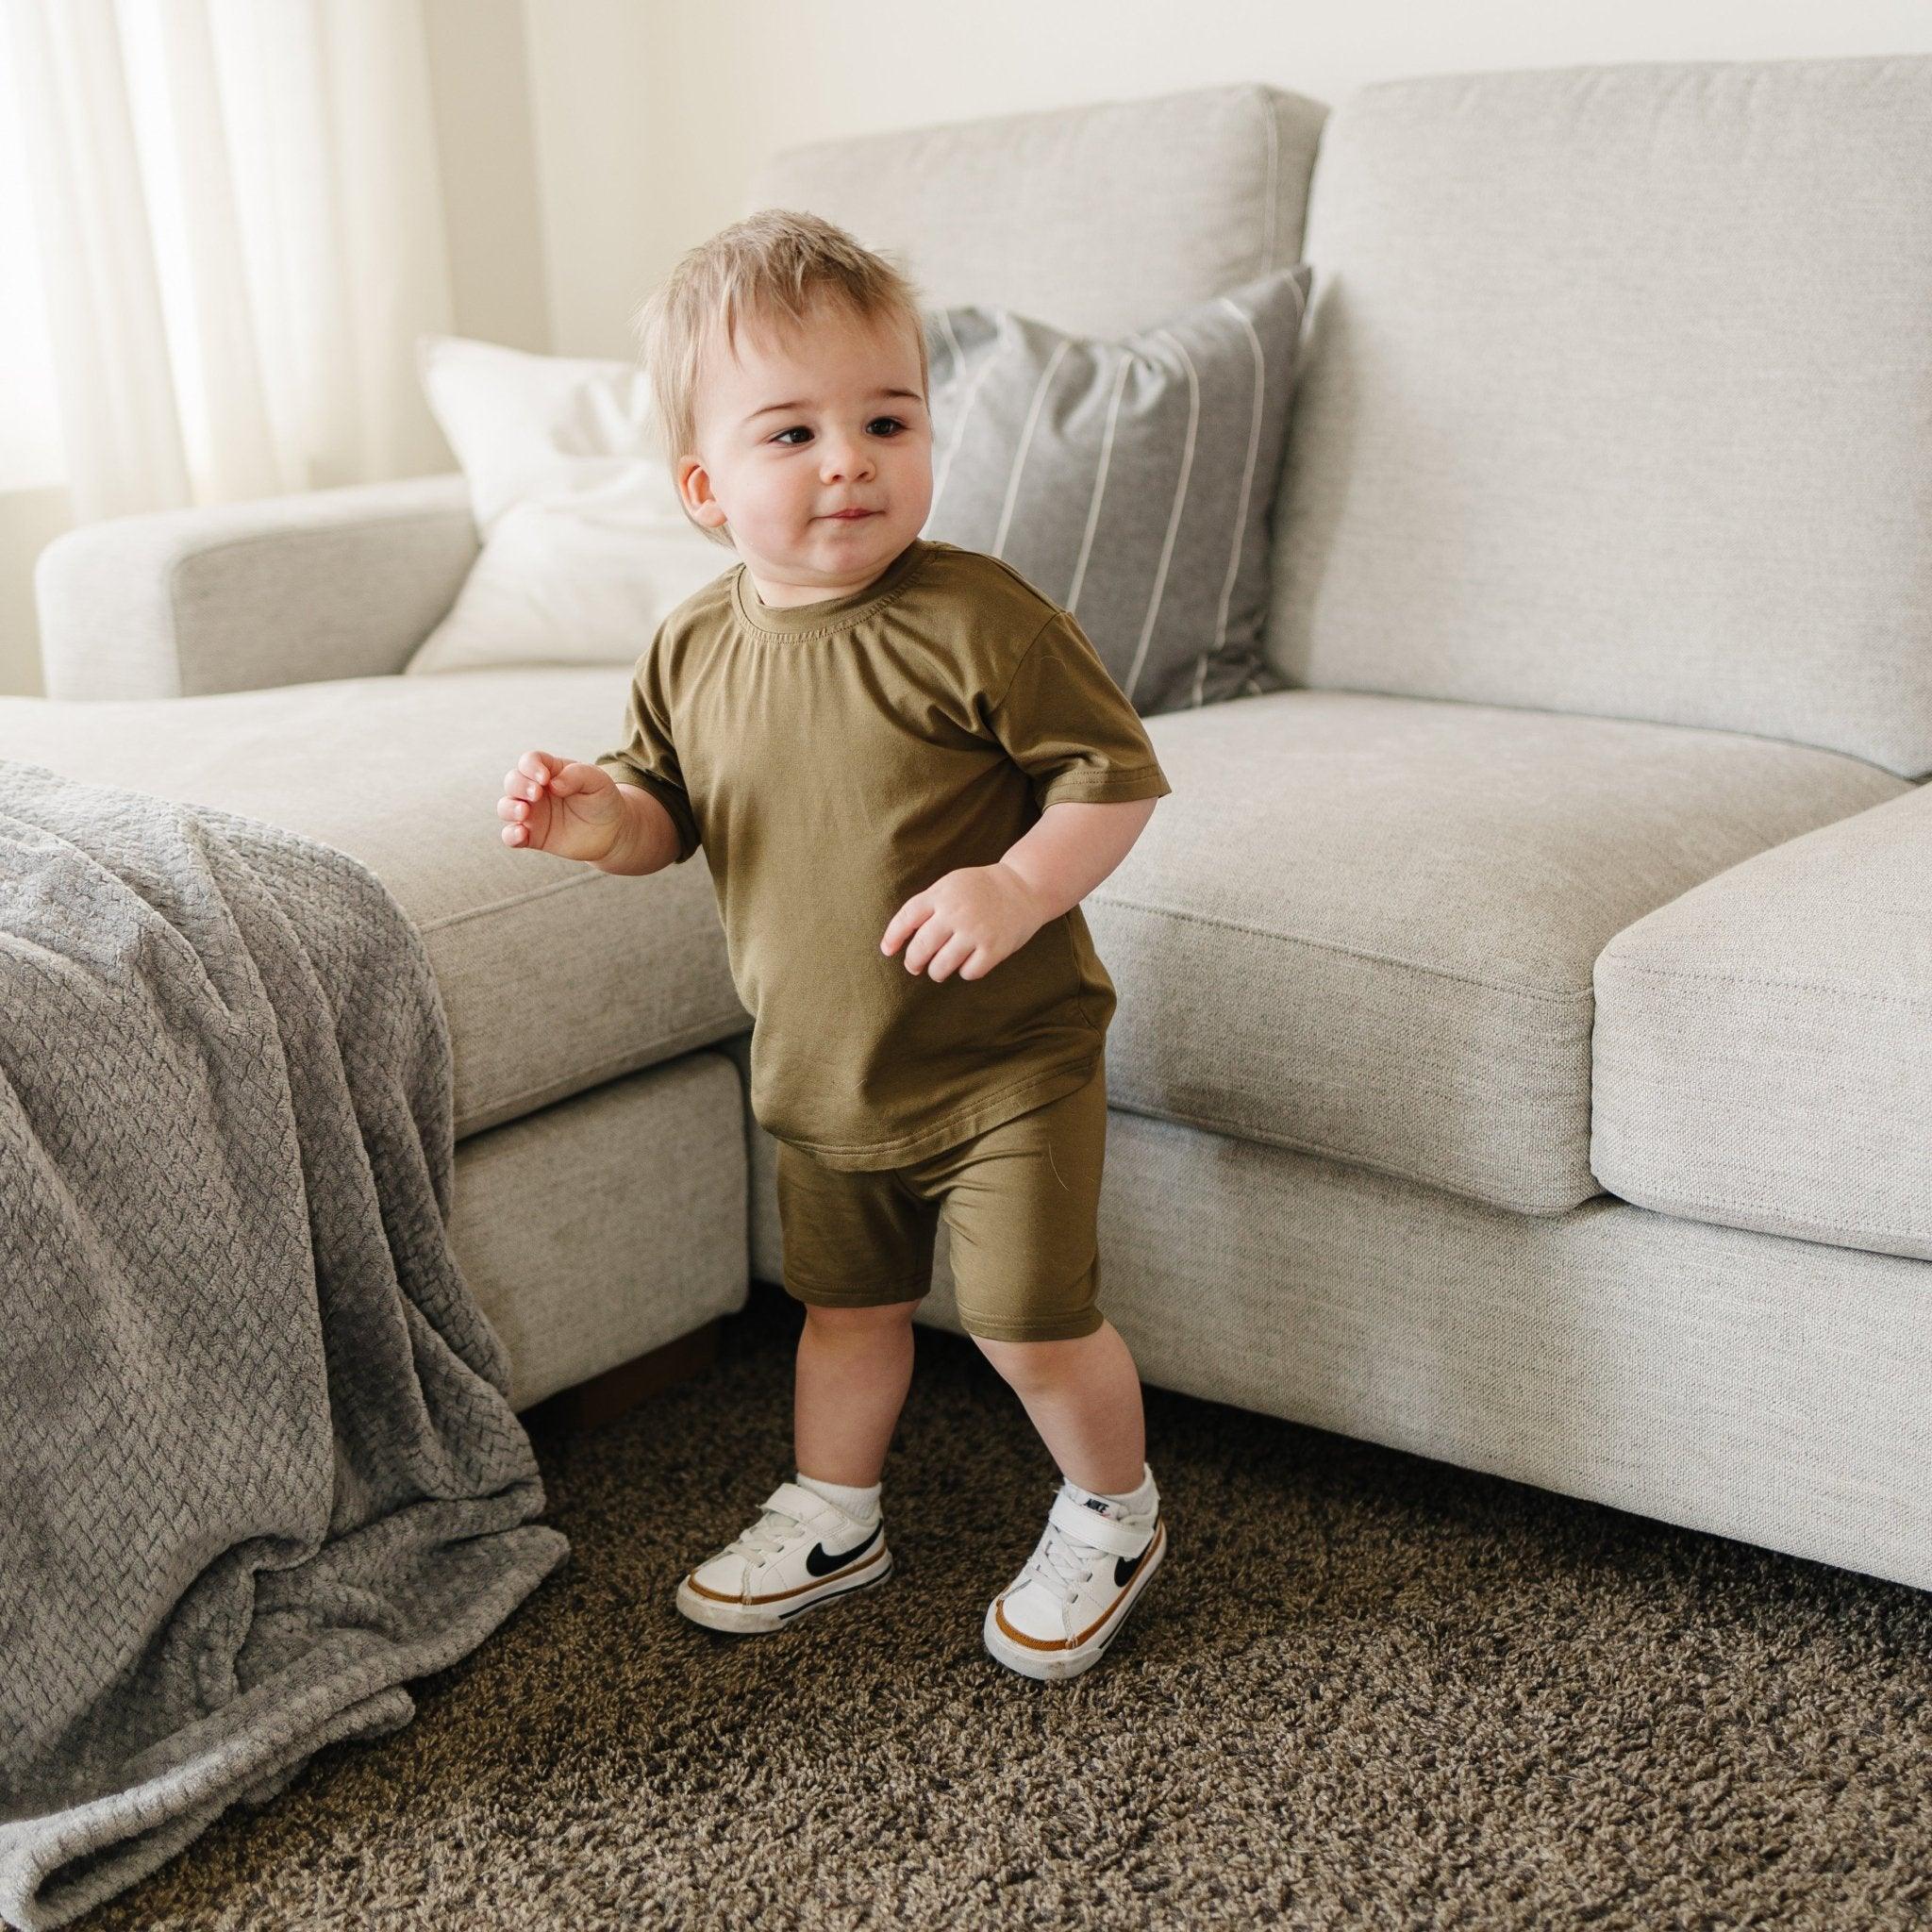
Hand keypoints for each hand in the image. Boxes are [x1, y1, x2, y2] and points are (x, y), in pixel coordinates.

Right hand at [497, 751, 623, 861]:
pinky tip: (521, 834)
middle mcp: (535, 791)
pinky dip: (510, 835)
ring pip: (506, 807)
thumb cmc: (602, 799)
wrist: (612, 830)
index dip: (531, 767)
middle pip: (512, 781)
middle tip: (536, 794)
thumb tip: (553, 784)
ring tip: (524, 812)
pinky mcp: (533, 837)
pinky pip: (511, 836)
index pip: (529, 761)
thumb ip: (577, 775)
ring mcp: (532, 814)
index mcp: (549, 771)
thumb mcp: (597, 781)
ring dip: (509, 808)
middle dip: (519, 786)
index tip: (545, 779)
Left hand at [880, 863, 1047, 981]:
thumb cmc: (980, 889)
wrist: (1024, 887)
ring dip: (936, 972)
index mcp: (942, 895)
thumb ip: (928, 905)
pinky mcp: (994, 948)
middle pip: (921, 948)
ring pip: (941, 967)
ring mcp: (976, 932)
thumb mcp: (950, 885)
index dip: (893, 937)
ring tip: (938, 969)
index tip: (887, 951)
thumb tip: (899, 939)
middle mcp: (956, 913)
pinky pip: (968, 973)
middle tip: (914, 967)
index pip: (906, 918)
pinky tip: (968, 962)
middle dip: (913, 962)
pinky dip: (965, 972)